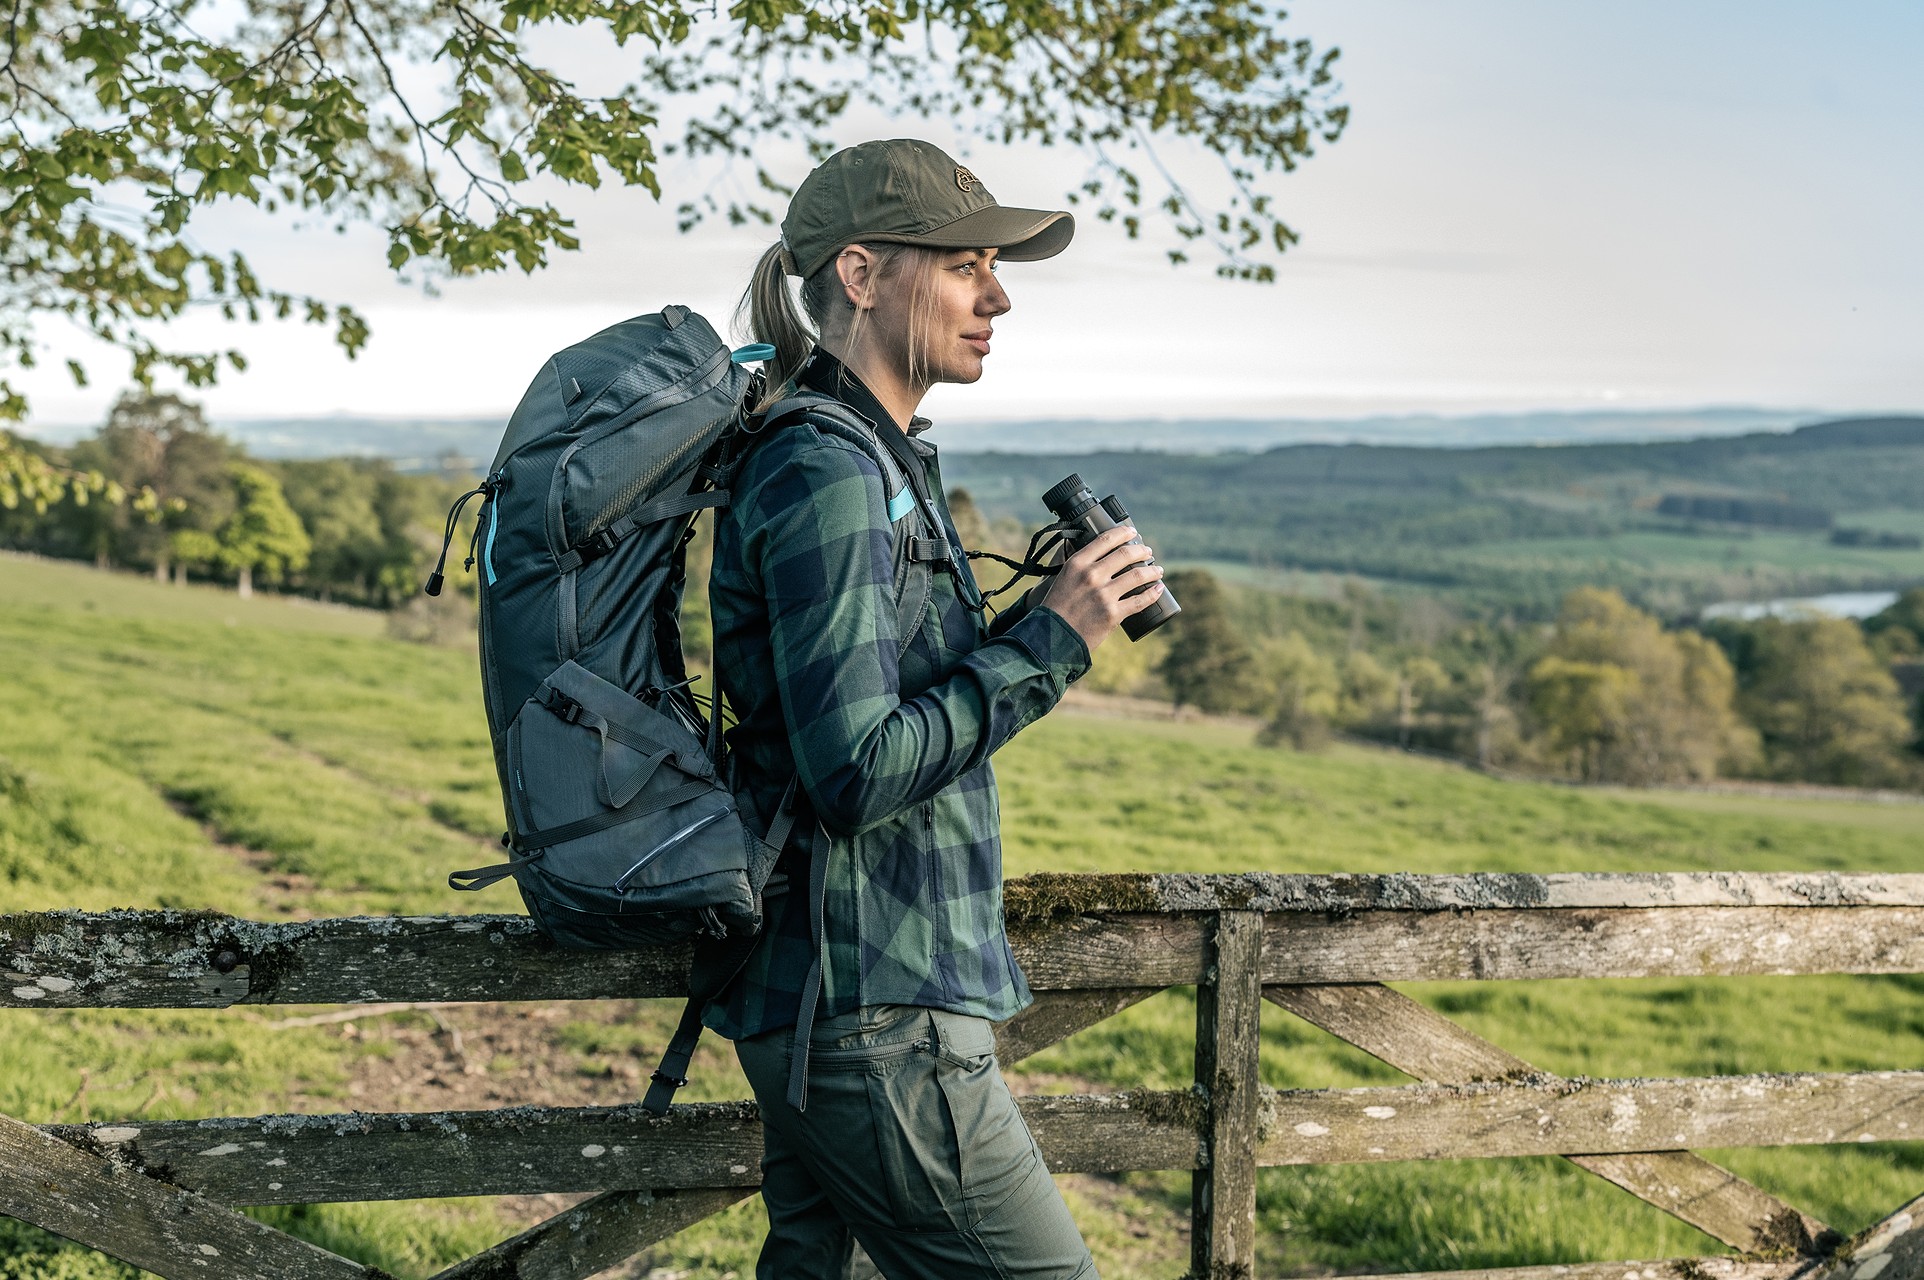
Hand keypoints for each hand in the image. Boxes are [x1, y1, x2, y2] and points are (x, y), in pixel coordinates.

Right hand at [1037, 523, 1166, 653]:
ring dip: (1152, 570)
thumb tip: (1086, 551)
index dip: (1123, 533)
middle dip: (1142, 550)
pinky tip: (1159, 588)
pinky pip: (1140, 601)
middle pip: (1126, 554)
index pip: (1105, 540)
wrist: (1052, 638)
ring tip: (1158, 570)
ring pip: (1138, 575)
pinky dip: (1153, 593)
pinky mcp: (1113, 614)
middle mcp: (1091, 576)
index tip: (1132, 532)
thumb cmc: (1054, 608)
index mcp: (1077, 563)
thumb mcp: (1059, 578)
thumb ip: (1073, 564)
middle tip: (1147, 552)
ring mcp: (1103, 595)